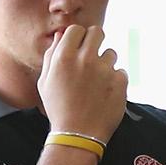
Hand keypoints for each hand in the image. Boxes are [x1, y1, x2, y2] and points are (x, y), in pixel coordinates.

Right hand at [36, 24, 126, 144]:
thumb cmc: (58, 108)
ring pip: (111, 53)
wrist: (77, 135)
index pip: (76, 30)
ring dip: (105, 64)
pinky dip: (114, 81)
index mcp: (64, 58)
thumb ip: (51, 56)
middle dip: (95, 42)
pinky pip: (120, 71)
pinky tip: (105, 94)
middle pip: (97, 32)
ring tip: (97, 83)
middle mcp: (85, 59)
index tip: (78, 48)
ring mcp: (105, 70)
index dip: (78, 38)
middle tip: (91, 57)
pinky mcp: (120, 81)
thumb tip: (61, 36)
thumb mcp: (45, 82)